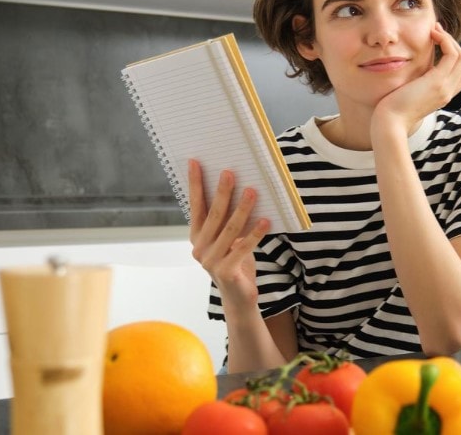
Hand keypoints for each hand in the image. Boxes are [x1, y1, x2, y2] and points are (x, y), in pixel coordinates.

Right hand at [187, 159, 270, 307]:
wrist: (239, 298)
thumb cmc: (235, 262)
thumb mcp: (228, 239)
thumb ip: (227, 220)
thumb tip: (238, 188)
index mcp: (197, 237)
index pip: (195, 206)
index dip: (195, 184)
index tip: (195, 163)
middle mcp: (199, 248)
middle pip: (213, 214)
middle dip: (222, 192)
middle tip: (230, 173)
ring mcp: (211, 261)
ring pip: (229, 229)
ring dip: (242, 208)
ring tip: (253, 191)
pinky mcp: (226, 271)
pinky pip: (243, 247)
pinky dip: (255, 233)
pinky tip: (265, 220)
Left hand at [373, 22, 460, 131]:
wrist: (390, 123)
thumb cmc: (393, 109)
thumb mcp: (409, 92)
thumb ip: (417, 80)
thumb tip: (416, 65)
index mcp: (442, 95)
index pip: (460, 73)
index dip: (452, 55)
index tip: (437, 42)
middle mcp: (448, 92)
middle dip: (452, 43)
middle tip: (436, 31)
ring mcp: (445, 87)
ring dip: (449, 39)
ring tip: (435, 30)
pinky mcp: (437, 81)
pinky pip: (452, 54)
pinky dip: (445, 41)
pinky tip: (432, 35)